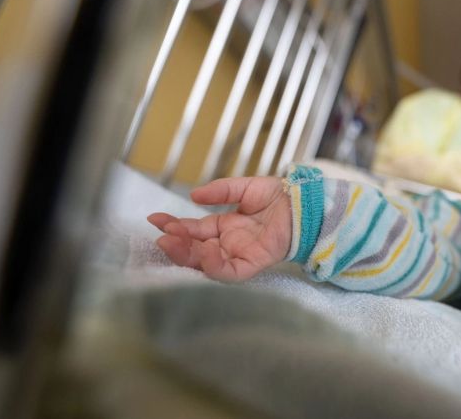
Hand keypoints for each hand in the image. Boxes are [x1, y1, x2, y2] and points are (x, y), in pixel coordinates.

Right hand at [147, 177, 290, 281]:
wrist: (305, 202)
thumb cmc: (279, 196)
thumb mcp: (244, 188)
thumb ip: (220, 192)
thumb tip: (193, 195)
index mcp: (224, 227)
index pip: (193, 231)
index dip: (174, 226)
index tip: (155, 219)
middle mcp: (229, 244)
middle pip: (195, 250)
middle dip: (176, 244)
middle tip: (161, 236)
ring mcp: (240, 255)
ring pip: (207, 264)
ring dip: (188, 255)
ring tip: (173, 242)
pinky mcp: (253, 264)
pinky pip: (230, 271)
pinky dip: (215, 265)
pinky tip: (205, 250)